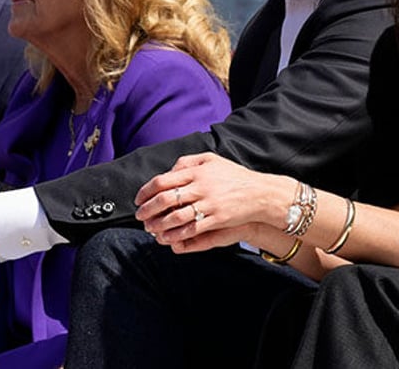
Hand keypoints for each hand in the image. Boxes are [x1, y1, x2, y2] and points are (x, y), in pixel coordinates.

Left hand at [134, 152, 289, 251]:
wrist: (259, 193)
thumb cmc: (234, 176)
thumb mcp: (212, 160)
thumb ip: (188, 162)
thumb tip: (169, 170)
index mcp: (197, 171)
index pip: (163, 180)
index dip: (146, 191)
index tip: (138, 199)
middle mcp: (201, 186)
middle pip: (165, 199)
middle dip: (148, 209)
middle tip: (139, 216)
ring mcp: (209, 204)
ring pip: (175, 216)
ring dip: (158, 224)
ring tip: (149, 228)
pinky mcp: (216, 219)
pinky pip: (191, 229)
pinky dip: (176, 234)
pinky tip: (167, 238)